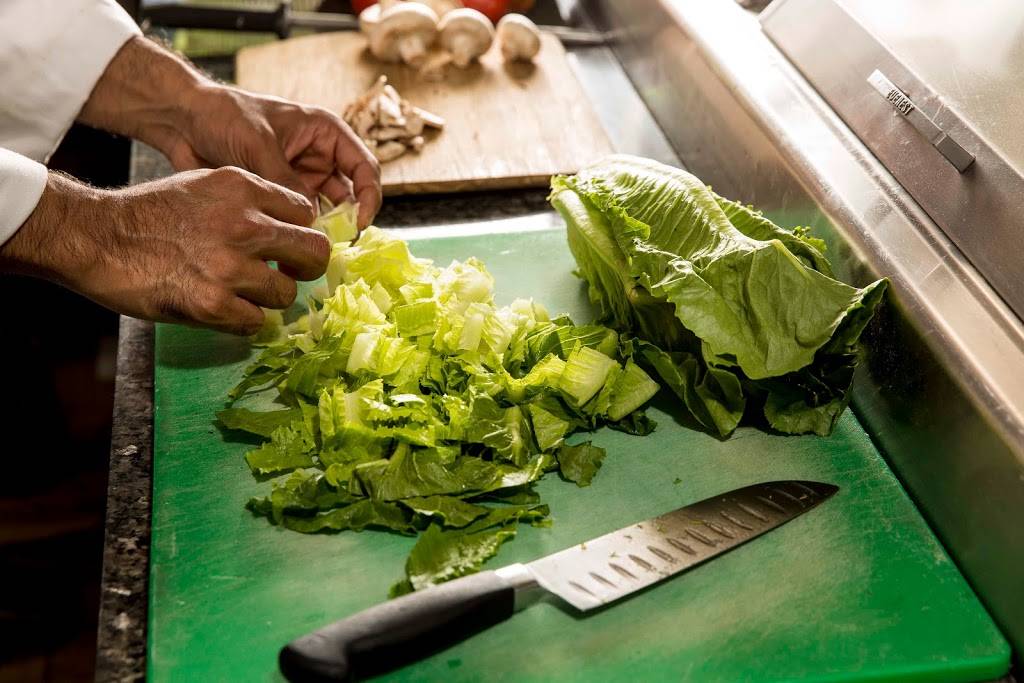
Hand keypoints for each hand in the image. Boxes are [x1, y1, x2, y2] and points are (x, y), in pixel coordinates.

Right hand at [1, 168, 327, 334]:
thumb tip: (286, 229)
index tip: (288, 249)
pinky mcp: (213, 303)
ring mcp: (230, 266)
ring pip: (286, 295)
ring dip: (268, 301)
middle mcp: (244, 224)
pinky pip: (255, 323)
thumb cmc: (148, 213)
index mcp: (244, 188)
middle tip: (288, 277)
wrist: (95, 237)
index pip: (306, 214)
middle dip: (306, 270)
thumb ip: (249, 203)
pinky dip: (242, 322)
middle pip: (314, 253)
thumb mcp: (204, 186)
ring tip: (241, 295)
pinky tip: (221, 310)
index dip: (300, 234)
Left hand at [166, 85, 381, 229]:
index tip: (359, 223)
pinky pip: (300, 220)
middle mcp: (319, 157)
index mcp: (325, 133)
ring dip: (324, 232)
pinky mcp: (281, 198)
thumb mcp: (258, 145)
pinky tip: (291, 250)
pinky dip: (300, 235)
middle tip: (337, 247)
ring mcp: (301, 179)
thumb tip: (308, 222)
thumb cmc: (223, 116)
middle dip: (348, 221)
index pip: (364, 167)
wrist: (183, 121)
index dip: (370, 196)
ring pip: (327, 212)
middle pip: (351, 195)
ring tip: (313, 252)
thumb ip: (286, 182)